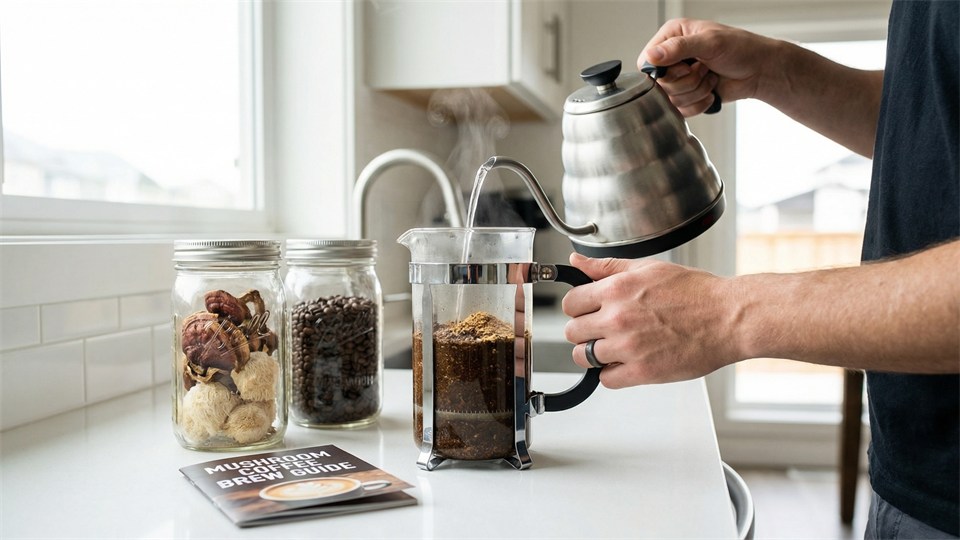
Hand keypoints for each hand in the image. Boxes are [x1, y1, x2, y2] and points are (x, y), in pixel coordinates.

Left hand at [562, 253, 738, 387]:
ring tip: (614, 347)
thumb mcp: (648, 268)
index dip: (578, 308)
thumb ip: (608, 267)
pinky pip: (606, 379)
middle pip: (572, 332)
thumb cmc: (696, 293)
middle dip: (584, 331)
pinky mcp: (643, 372)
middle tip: (602, 331)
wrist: (728, 318)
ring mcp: (629, 347)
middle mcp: (618, 318)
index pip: (570, 303)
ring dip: (595, 354)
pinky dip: (612, 373)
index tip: (587, 311)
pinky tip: (627, 362)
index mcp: (617, 290)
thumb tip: (578, 260)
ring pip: (584, 358)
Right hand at [639, 18, 780, 115]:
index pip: (646, 61)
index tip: (686, 65)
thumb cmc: (740, 49)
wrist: (759, 70)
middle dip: (687, 81)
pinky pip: (681, 110)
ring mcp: (679, 78)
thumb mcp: (710, 43)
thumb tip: (652, 55)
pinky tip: (711, 91)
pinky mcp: (687, 96)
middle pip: (659, 84)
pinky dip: (699, 104)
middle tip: (705, 68)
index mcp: (671, 37)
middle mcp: (671, 57)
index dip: (664, 71)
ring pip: (671, 99)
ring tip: (711, 77)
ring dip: (696, 91)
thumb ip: (679, 48)